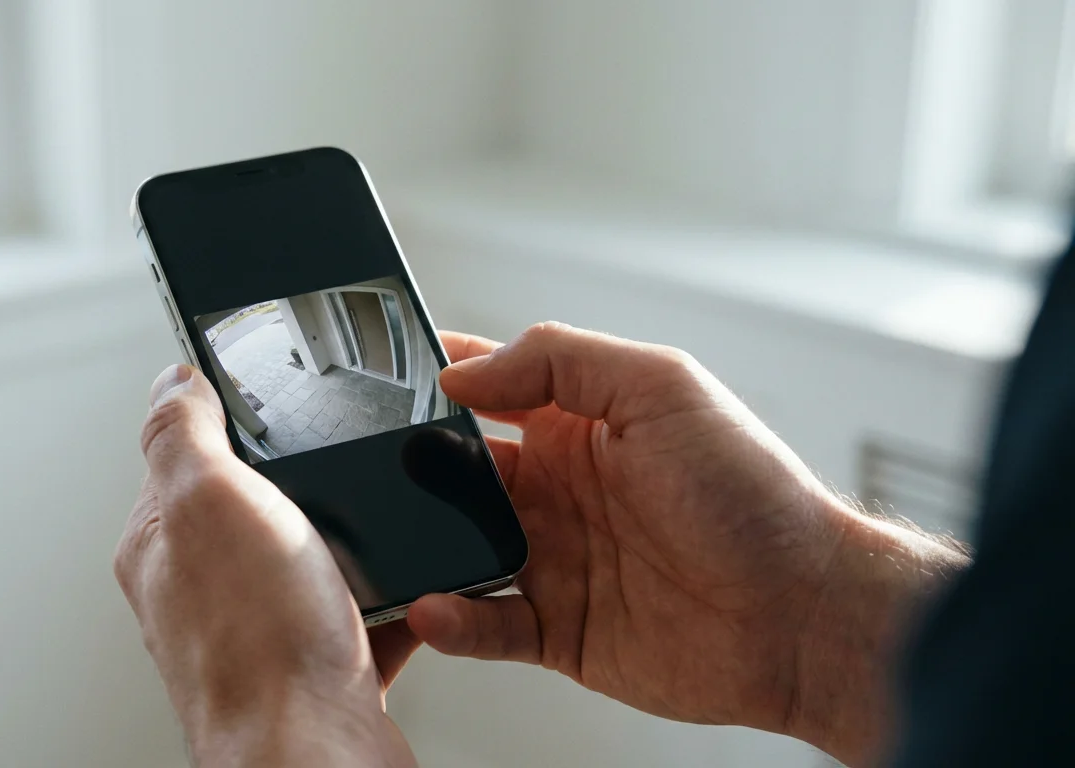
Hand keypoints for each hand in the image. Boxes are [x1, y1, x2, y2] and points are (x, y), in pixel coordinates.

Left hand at [113, 364, 418, 766]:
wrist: (319, 758)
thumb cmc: (258, 651)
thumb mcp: (209, 502)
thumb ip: (182, 434)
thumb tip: (171, 379)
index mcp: (165, 542)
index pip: (186, 451)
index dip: (231, 416)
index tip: (274, 393)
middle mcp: (207, 587)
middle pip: (264, 500)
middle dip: (312, 482)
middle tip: (343, 470)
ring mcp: (266, 627)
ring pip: (321, 556)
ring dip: (359, 541)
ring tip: (378, 537)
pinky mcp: (321, 662)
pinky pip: (367, 611)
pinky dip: (397, 599)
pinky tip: (410, 592)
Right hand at [407, 324, 967, 765]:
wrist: (803, 613)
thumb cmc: (752, 495)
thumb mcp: (662, 387)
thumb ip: (561, 361)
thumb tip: (465, 371)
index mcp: (581, 424)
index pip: (491, 387)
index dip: (440, 378)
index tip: (384, 380)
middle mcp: (561, 489)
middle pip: (459, 470)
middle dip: (414, 466)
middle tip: (374, 468)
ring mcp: (556, 560)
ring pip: (460, 547)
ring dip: (423, 545)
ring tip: (391, 542)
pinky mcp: (558, 630)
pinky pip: (485, 624)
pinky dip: (452, 619)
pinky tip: (434, 607)